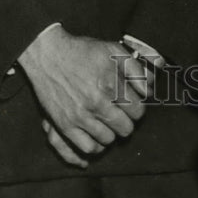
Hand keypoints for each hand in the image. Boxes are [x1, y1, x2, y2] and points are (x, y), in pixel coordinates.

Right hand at [18, 26, 147, 164]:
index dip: (138, 108)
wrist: (49, 55)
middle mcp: (97, 102)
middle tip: (121, 113)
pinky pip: (88, 147)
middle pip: (126, 128)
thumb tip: (148, 90)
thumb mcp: (113, 50)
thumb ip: (136, 70)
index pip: (138, 111)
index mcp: (111, 83)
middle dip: (127, 121)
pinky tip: (96, 134)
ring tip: (108, 121)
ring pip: (109, 139)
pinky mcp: (65, 125)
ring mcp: (80, 116)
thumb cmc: (83, 52)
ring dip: (111, 132)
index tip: (132, 104)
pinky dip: (96, 145)